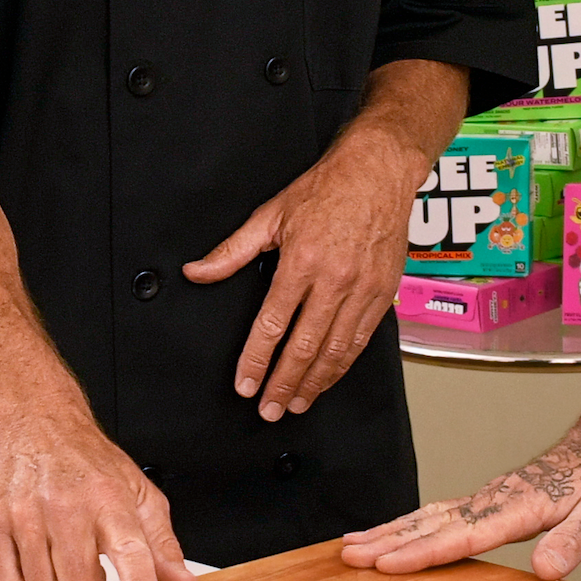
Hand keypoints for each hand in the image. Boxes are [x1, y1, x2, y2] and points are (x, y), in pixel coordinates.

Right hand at [0, 414, 198, 580]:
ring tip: (59, 557)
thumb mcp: (138, 493)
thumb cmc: (88, 462)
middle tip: (89, 568)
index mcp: (111, 500)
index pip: (131, 551)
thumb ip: (161, 543)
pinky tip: (34, 568)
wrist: (36, 425)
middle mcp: (68, 508)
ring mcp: (26, 517)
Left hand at [184, 121, 422, 420]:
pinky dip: (343, 365)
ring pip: (336, 350)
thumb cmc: (327, 188)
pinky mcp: (383, 292)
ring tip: (296, 403)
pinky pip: (362, 339)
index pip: (273, 325)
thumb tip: (197, 271)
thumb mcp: (271, 214)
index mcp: (301, 262)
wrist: (378, 171)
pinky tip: (328, 378)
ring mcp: (363, 289)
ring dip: (314, 383)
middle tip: (269, 409)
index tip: (245, 385)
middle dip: (283, 384)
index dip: (256, 361)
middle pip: (305, 347)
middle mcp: (334, 279)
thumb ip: (232, 251)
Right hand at [340, 404, 580, 579]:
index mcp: (523, 503)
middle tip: (347, 557)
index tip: (386, 566)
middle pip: (434, 522)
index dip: (423, 554)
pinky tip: (399, 531)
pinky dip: (413, 521)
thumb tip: (546, 571)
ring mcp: (494, 493)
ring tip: (353, 545)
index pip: (464, 534)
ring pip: (432, 513)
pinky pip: (444, 510)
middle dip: (389, 541)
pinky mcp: (495, 494)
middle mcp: (500, 495)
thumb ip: (576, 541)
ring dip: (392, 530)